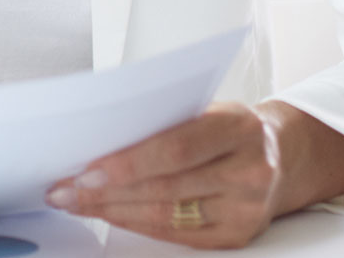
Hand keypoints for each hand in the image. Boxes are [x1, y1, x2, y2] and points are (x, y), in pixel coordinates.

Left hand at [48, 101, 343, 249]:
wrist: (278, 155)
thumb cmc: (228, 127)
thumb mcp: (206, 108)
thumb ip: (164, 122)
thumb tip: (98, 138)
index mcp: (240, 126)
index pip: (176, 148)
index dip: (128, 162)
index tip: (85, 169)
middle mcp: (250, 170)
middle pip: (166, 186)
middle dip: (107, 190)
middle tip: (66, 188)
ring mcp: (246, 208)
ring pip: (166, 215)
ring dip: (112, 210)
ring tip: (76, 201)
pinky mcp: (236, 235)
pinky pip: (176, 234)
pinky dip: (136, 223)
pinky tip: (109, 213)